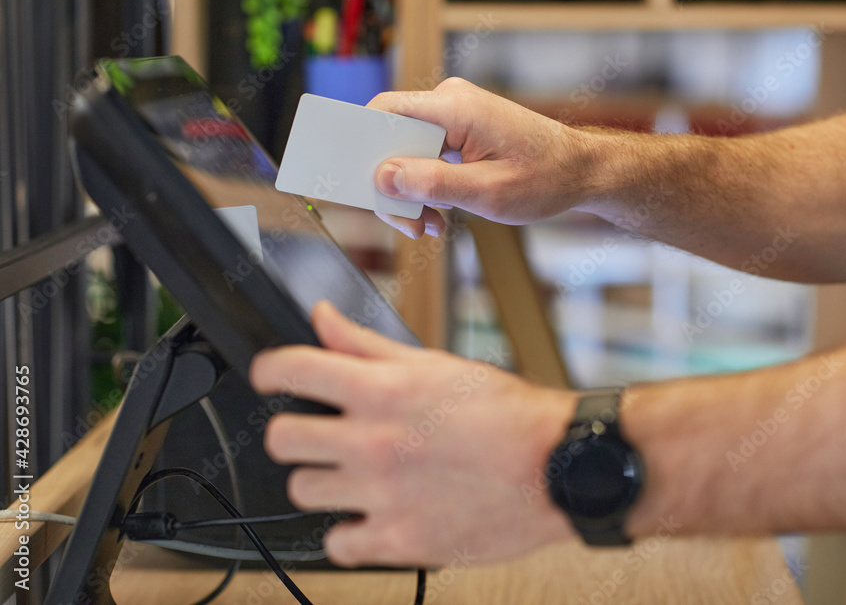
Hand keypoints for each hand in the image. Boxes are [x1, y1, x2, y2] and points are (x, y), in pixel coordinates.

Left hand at [249, 300, 577, 566]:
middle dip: (294, 431)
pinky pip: (337, 545)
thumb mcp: (436, 365)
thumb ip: (368, 345)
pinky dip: (347, 533)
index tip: (270, 378)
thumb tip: (323, 318)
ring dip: (321, 480)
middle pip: (281, 439)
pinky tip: (368, 515)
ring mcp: (382, 496)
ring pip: (303, 490)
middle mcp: (373, 443)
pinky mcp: (400, 541)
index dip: (269, 371)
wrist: (557, 468)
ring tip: (353, 474)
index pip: (290, 370)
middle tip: (317, 432)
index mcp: (382, 391)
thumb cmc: (507, 415)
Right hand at [366, 78, 595, 238]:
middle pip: (390, 138)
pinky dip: (425, 187)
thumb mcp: (486, 192)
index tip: (349, 181)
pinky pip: (424, 155)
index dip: (358, 144)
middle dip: (391, 185)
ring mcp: (454, 115)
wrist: (582, 171)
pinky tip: (438, 216)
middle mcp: (450, 103)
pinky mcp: (459, 131)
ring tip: (429, 226)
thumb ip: (432, 184)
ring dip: (410, 192)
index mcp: (455, 107)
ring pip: (405, 152)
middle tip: (409, 225)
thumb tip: (383, 177)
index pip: (383, 111)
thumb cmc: (545, 177)